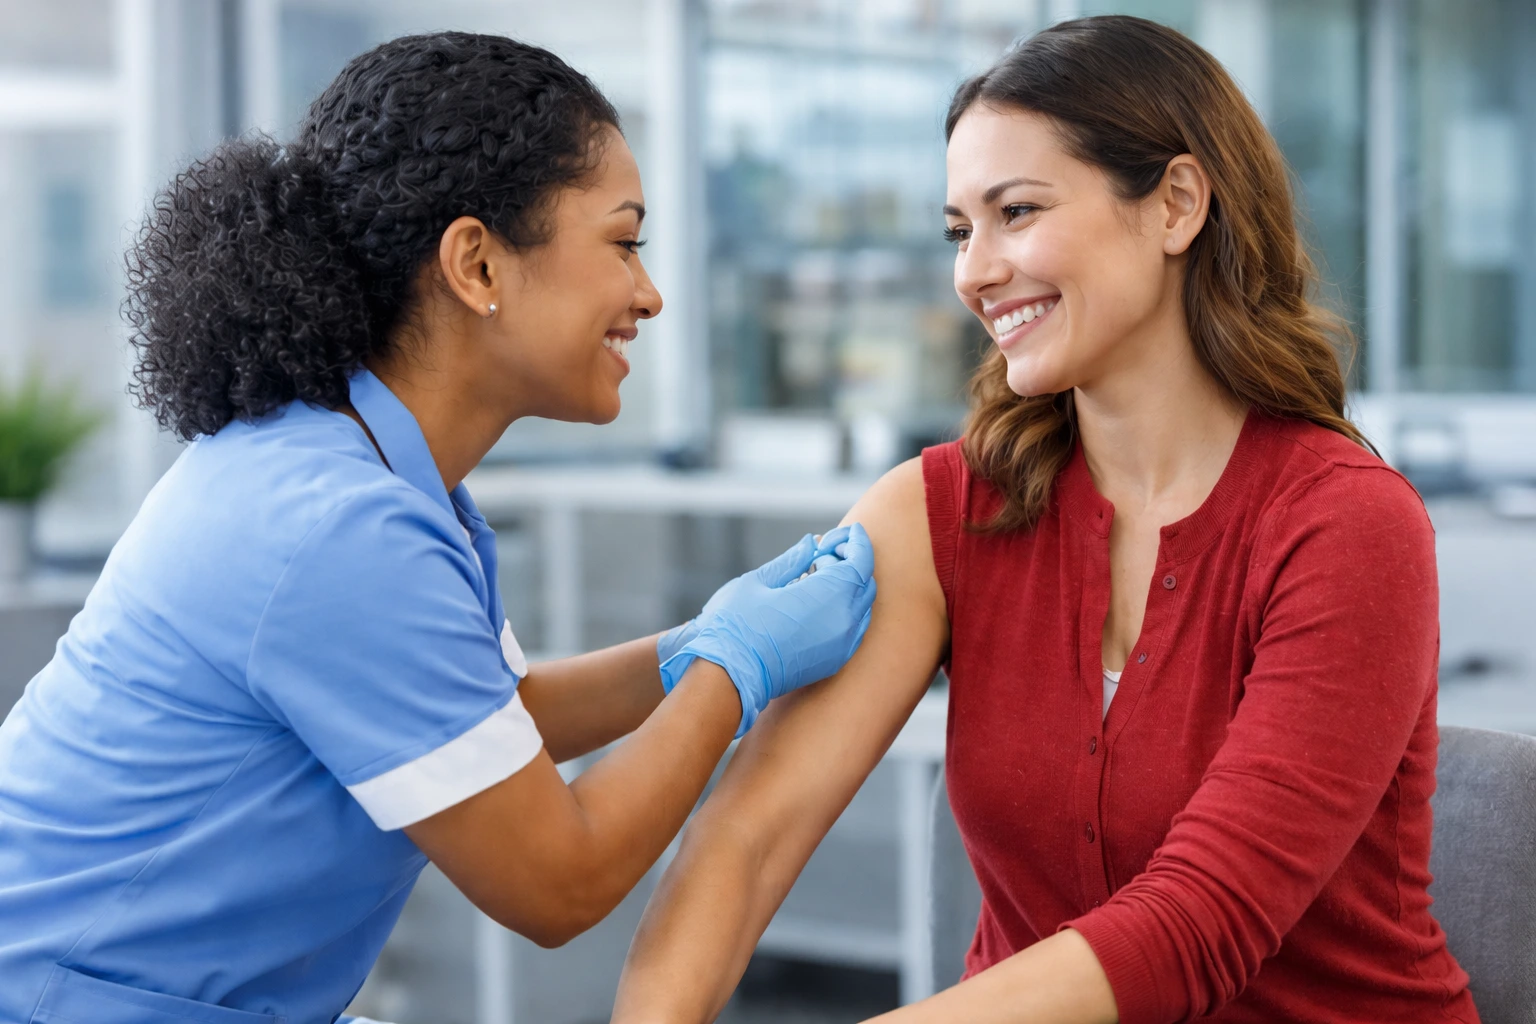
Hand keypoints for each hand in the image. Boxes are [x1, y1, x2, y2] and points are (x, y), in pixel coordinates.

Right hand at [658, 524, 876, 735]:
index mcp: (828, 595)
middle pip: (865, 583)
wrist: (729, 677)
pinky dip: (845, 609)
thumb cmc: (737, 625)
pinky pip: (853, 629)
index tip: (848, 530)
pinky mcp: (834, 661)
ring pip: (862, 607)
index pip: (861, 560)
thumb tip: (812, 543)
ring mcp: (842, 645)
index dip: (856, 541)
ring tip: (816, 577)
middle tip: (824, 553)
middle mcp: (844, 622)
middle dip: (851, 562)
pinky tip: (817, 603)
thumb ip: (792, 560)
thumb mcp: (760, 581)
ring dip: (848, 587)